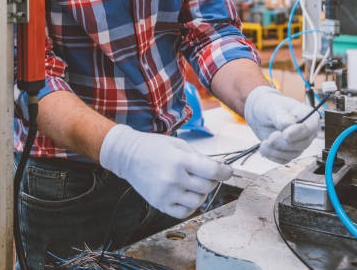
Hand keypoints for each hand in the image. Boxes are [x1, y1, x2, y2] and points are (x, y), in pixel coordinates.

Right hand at [100, 125, 231, 218]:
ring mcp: (166, 193)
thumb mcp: (178, 144)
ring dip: (201, 193)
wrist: (128, 156)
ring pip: (197, 201)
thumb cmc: (153, 147)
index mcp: (179, 160)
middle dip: (212, 180)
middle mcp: (173, 178)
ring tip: (194, 184)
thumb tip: (217, 168)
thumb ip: (198, 157)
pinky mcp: (160, 204)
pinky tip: (186, 194)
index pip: (211, 171)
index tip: (228, 171)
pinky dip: (190, 205)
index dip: (224, 172)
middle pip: (206, 187)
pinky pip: (184, 212)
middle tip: (207, 175)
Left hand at [244, 86, 318, 163]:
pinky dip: (272, 155)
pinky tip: (264, 147)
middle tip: (270, 138)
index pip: (309, 128)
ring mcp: (299, 143)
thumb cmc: (269, 106)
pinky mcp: (290, 152)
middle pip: (302, 144)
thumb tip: (289, 124)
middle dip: (283, 143)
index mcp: (308, 116)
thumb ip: (281, 116)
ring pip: (293, 154)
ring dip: (275, 150)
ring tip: (264, 142)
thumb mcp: (273, 106)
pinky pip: (284, 159)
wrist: (259, 115)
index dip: (297, 133)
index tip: (284, 135)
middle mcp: (306, 132)